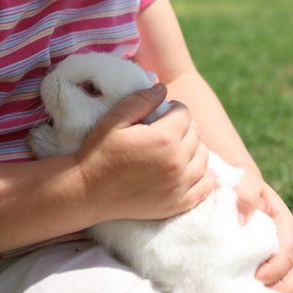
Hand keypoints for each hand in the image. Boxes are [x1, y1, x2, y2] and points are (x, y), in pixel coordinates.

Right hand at [76, 84, 215, 222]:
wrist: (87, 192)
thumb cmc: (99, 152)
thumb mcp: (115, 119)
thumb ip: (141, 99)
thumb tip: (163, 88)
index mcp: (163, 138)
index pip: (184, 114)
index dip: (174, 109)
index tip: (163, 112)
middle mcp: (176, 162)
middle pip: (196, 134)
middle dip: (184, 127)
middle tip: (167, 128)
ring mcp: (179, 186)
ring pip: (203, 158)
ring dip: (194, 148)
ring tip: (177, 147)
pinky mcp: (177, 204)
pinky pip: (206, 186)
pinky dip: (205, 175)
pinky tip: (194, 169)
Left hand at [234, 167, 292, 292]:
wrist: (229, 184)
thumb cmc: (236, 181)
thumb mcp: (243, 178)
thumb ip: (246, 190)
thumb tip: (243, 219)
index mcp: (283, 220)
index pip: (290, 247)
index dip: (278, 265)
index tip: (258, 278)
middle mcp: (286, 238)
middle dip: (285, 287)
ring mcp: (280, 251)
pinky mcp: (270, 263)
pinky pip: (282, 282)